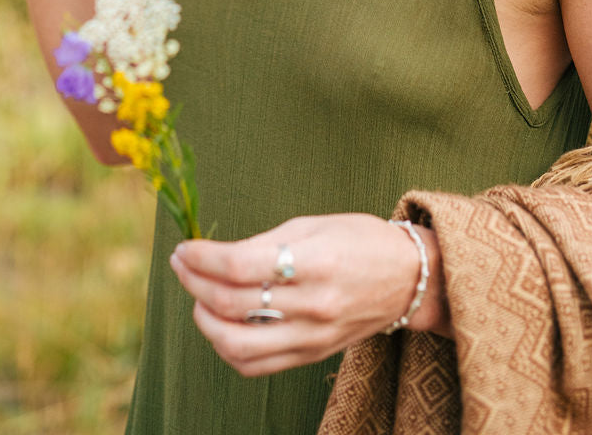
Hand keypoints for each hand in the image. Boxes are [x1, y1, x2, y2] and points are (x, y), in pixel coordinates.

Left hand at [168, 213, 433, 377]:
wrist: (409, 279)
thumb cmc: (360, 240)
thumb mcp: (314, 225)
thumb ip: (265, 242)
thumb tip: (217, 255)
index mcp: (314, 261)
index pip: (240, 266)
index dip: (202, 258)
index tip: (184, 248)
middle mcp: (313, 304)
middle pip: (233, 305)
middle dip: (195, 284)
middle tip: (183, 266)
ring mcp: (312, 337)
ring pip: (238, 346)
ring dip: (205, 322)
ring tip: (198, 298)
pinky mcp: (312, 356)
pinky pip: (257, 366)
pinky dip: (228, 348)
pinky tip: (221, 325)